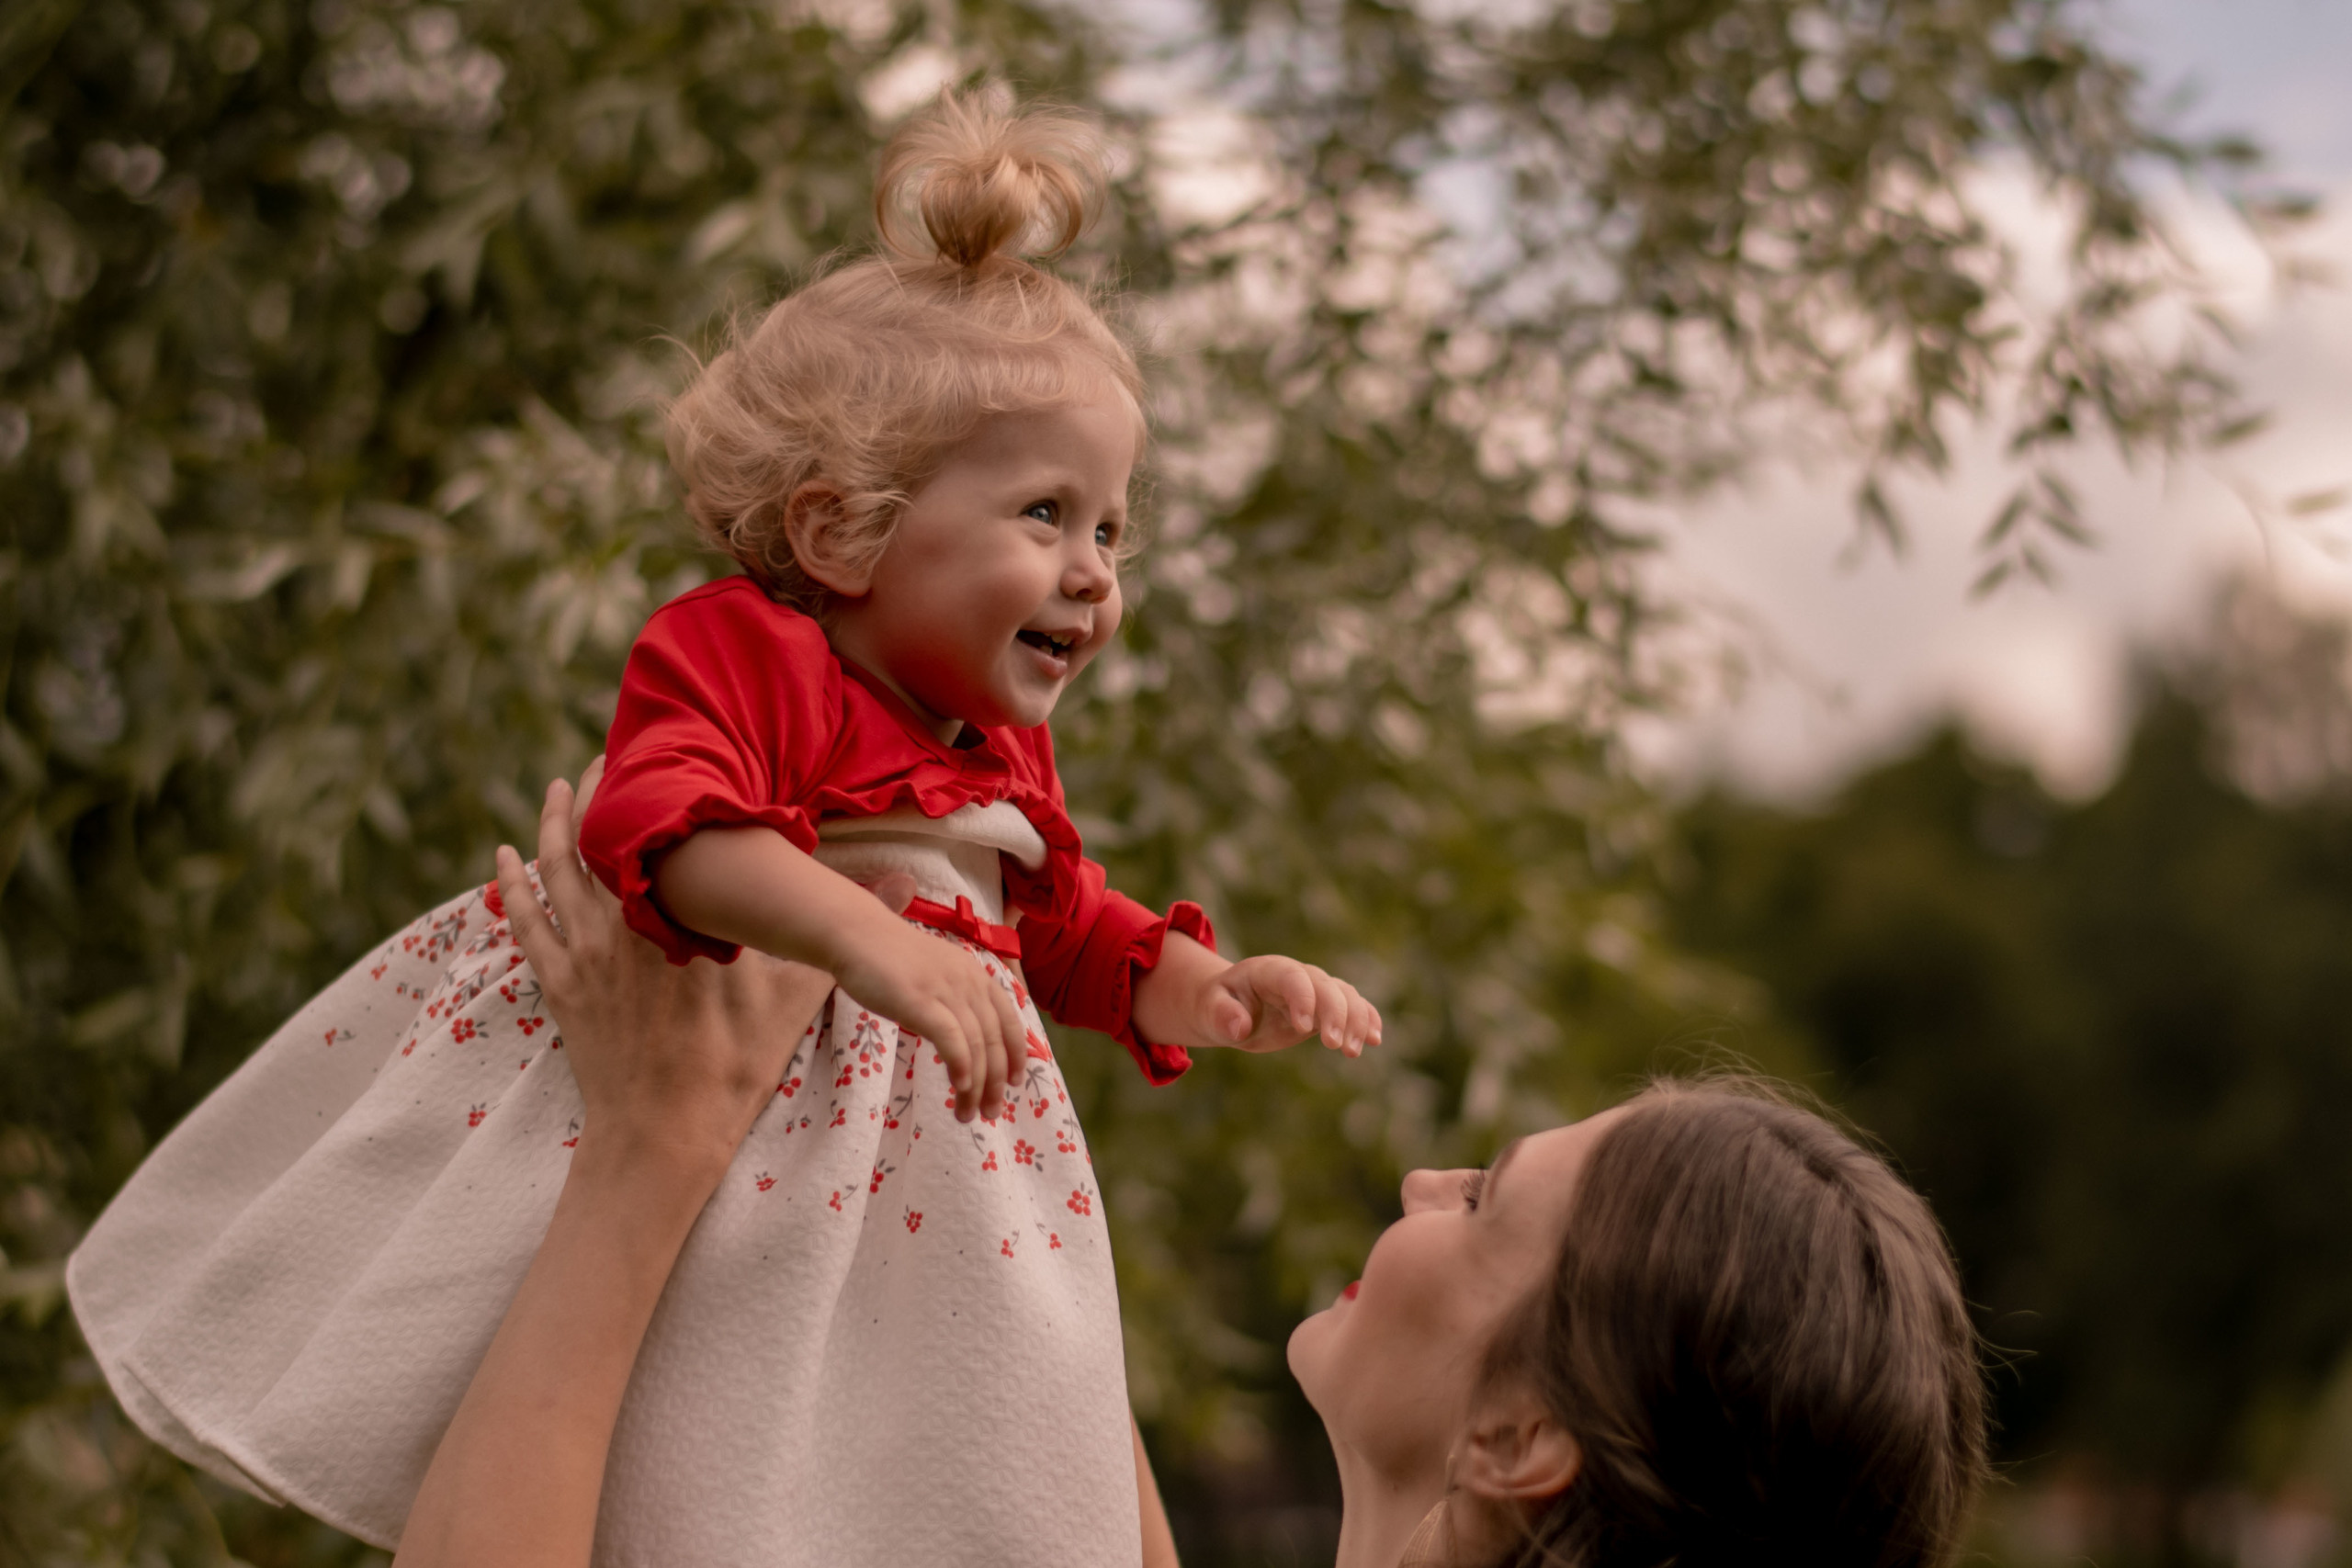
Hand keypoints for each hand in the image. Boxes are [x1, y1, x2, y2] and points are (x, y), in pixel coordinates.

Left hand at [494, 779, 832, 1177]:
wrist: (662, 1137)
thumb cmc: (732, 1069)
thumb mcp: (792, 998)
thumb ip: (833, 939)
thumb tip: (900, 889)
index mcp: (684, 920)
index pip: (666, 839)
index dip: (661, 794)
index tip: (667, 756)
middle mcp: (625, 927)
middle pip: (603, 840)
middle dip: (603, 792)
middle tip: (611, 756)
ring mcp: (585, 957)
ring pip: (555, 872)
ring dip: (554, 824)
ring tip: (563, 785)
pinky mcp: (560, 987)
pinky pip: (526, 922)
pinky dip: (513, 885)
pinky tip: (503, 858)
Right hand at [826, 902, 1028, 1122]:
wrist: (856, 935)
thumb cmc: (891, 958)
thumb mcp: (937, 974)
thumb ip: (955, 999)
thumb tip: (966, 1037)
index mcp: (977, 976)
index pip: (1010, 1022)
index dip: (1016, 1055)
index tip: (1014, 1082)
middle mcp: (970, 983)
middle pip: (995, 1041)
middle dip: (996, 1082)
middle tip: (990, 1113)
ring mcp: (946, 991)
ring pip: (976, 1046)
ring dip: (976, 1086)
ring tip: (967, 1113)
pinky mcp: (921, 1001)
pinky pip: (951, 1038)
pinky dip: (960, 1065)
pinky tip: (960, 1086)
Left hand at [1197, 954, 1380, 1056]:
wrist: (1230, 1005)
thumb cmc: (1217, 1005)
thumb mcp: (1210, 1009)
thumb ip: (1222, 1015)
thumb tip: (1239, 1027)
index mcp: (1269, 970)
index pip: (1293, 978)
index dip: (1303, 998)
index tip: (1303, 1028)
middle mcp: (1298, 976)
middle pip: (1327, 987)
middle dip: (1336, 1014)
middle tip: (1336, 1047)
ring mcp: (1315, 990)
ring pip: (1346, 997)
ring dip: (1356, 1022)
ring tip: (1353, 1052)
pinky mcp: (1325, 1008)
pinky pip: (1354, 1008)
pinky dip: (1367, 1020)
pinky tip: (1376, 1039)